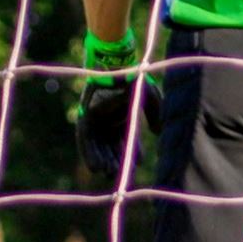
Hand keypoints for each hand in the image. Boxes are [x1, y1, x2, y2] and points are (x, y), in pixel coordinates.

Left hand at [76, 32, 160, 178]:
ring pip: (98, 146)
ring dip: (102, 161)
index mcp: (121, 118)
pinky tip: (96, 167)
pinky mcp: (85, 117)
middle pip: (110, 147)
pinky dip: (90, 154)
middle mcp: (107, 121)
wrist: (117, 66)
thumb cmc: (132, 80)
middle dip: (115, 162)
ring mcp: (95, 120)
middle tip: (119, 175)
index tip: (135, 164)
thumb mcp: (148, 98)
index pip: (125, 141)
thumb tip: (158, 132)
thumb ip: (154, 114)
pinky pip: (85, 140)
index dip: (130, 154)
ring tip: (107, 174)